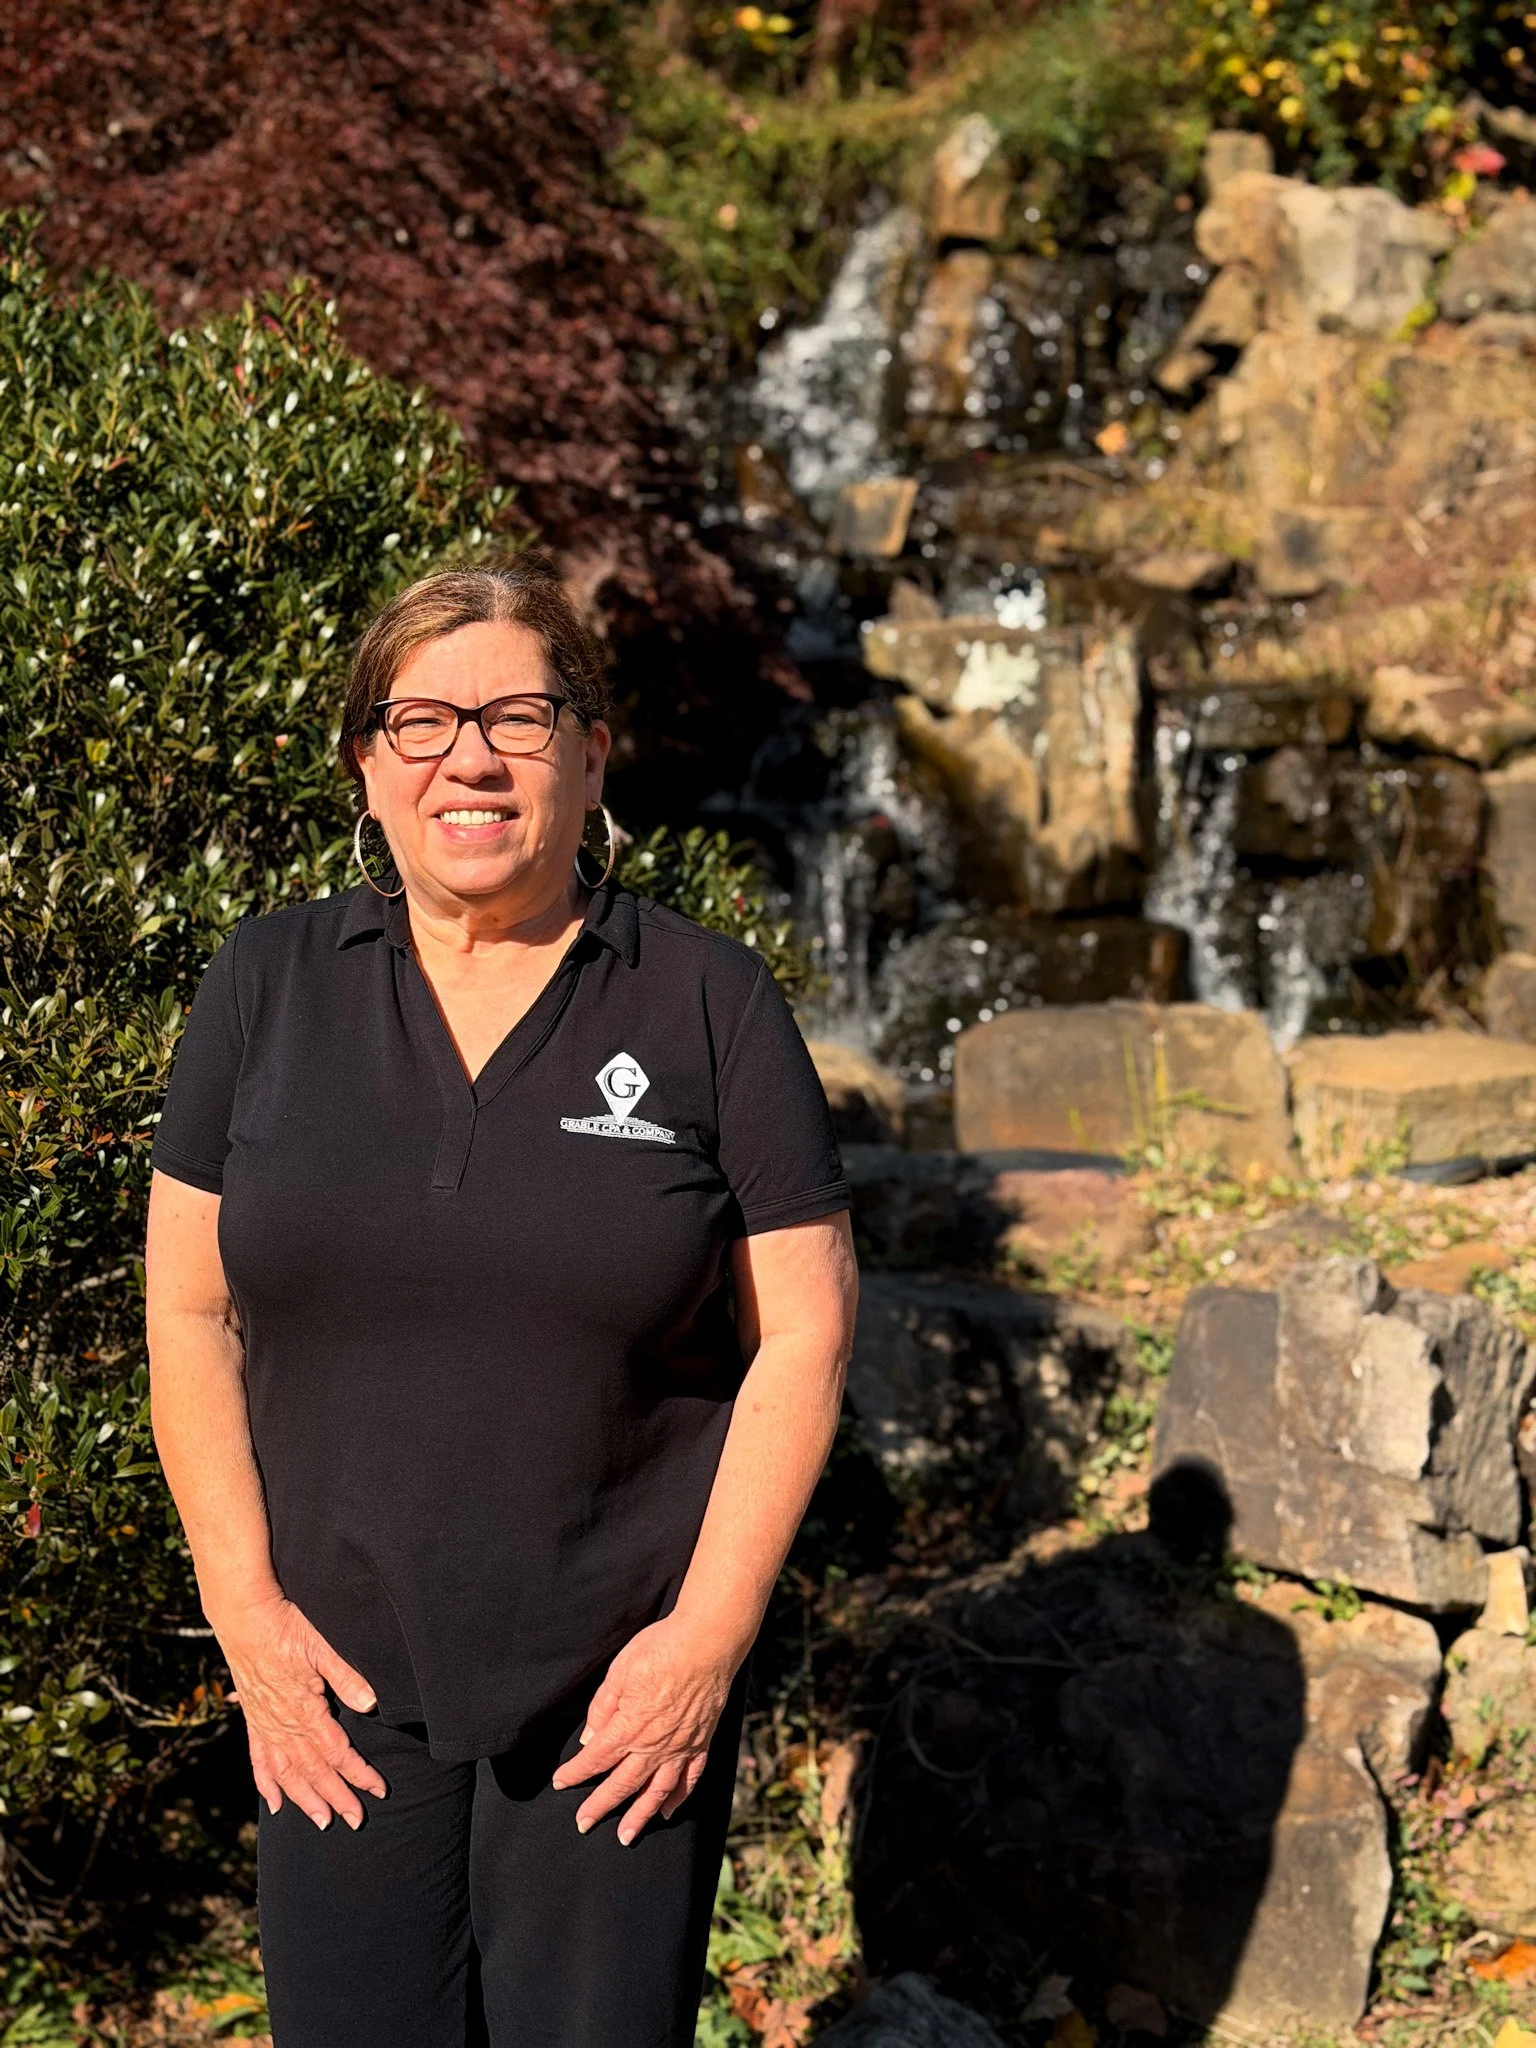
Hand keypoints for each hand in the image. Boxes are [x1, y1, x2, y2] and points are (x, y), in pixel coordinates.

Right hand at [216, 1594, 385, 1830]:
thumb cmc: (287, 1627)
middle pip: (314, 1771)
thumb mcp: (322, 1646)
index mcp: (305, 1710)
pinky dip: (266, 1783)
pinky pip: (259, 1760)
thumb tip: (370, 1704)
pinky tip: (274, 1803)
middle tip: (356, 1821)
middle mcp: (283, 1725)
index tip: (378, 1790)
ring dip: (305, 1799)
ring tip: (321, 1821)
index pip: (337, 1753)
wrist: (244, 1618)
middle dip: (337, 1797)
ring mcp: (265, 1725)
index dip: (359, 1774)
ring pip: (287, 1773)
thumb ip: (347, 1677)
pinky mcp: (253, 1720)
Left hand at [550, 1614, 737, 1844]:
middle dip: (600, 1805)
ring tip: (625, 1835)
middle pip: (622, 1783)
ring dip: (639, 1815)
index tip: (560, 1783)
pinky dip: (678, 1798)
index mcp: (629, 1726)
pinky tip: (668, 1810)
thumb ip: (602, 1708)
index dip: (575, 1773)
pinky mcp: (701, 1742)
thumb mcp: (619, 1671)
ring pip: (656, 1791)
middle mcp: (654, 1745)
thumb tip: (589, 1738)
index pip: (596, 1758)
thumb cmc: (660, 1649)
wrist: (707, 1642)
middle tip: (583, 1824)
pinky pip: (689, 1778)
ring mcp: (680, 1747)